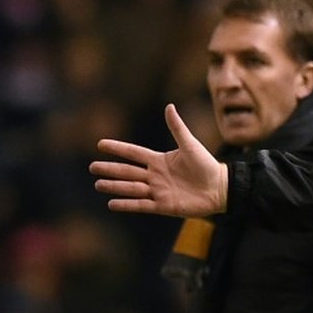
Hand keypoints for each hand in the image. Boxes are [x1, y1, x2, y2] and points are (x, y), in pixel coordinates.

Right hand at [90, 104, 227, 216]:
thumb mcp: (190, 145)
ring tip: (98, 184)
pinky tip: (111, 203)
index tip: (100, 144)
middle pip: (128, 171)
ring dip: (115, 186)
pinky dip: (127, 204)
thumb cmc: (207, 165)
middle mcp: (156, 176)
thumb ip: (177, 128)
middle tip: (92, 167)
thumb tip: (169, 106)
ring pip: (131, 188)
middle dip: (110, 169)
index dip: (118, 148)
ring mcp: (158, 191)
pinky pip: (141, 205)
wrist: (220, 188)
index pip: (134, 153)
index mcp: (160, 160)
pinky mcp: (164, 206)